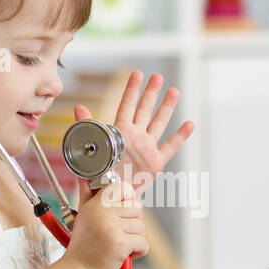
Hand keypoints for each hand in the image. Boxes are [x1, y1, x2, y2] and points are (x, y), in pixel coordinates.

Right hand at [65, 179, 148, 268]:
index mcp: (95, 204)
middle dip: (132, 224)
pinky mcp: (120, 243)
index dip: (127, 199)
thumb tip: (83, 179)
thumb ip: (87, 196)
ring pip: (141, 226)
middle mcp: (102, 212)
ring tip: (119, 246)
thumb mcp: (82, 216)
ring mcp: (111, 227)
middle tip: (119, 234)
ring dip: (135, 239)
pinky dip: (139, 251)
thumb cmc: (83, 247)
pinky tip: (125, 255)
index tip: (123, 212)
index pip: (121, 187)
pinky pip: (143, 243)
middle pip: (136, 207)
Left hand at [73, 71, 193, 199]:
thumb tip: (79, 107)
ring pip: (159, 123)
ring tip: (174, 91)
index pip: (126, 106)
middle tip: (158, 77)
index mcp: (119, 132)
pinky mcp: (156, 163)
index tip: (137, 74)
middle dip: (151, 93)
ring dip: (167, 108)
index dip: (132, 90)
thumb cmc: (98, 174)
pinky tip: (189, 124)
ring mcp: (147, 148)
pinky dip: (180, 136)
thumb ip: (87, 127)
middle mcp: (135, 137)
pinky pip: (170, 147)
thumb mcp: (90, 148)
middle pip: (145, 110)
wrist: (109, 195)